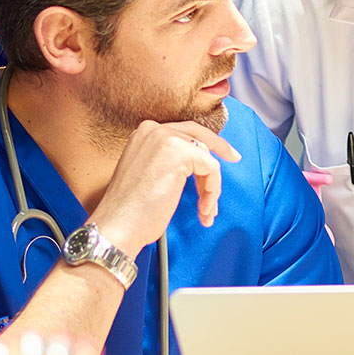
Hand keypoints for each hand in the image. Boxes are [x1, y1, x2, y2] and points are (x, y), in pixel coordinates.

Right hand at [93, 121, 239, 255]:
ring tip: (205, 210)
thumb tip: (199, 161)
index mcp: (143, 133)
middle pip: (199, 136)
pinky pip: (212, 169)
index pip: (184, 132)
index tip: (222, 152)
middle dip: (218, 151)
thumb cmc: (131, 211)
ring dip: (210, 187)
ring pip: (207, 157)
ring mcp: (165, 138)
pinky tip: (203, 209)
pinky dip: (212, 191)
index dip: (205, 144)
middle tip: (234, 159)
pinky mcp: (179, 152)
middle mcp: (153, 129)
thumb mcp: (150, 175)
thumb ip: (168, 161)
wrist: (119, 225)